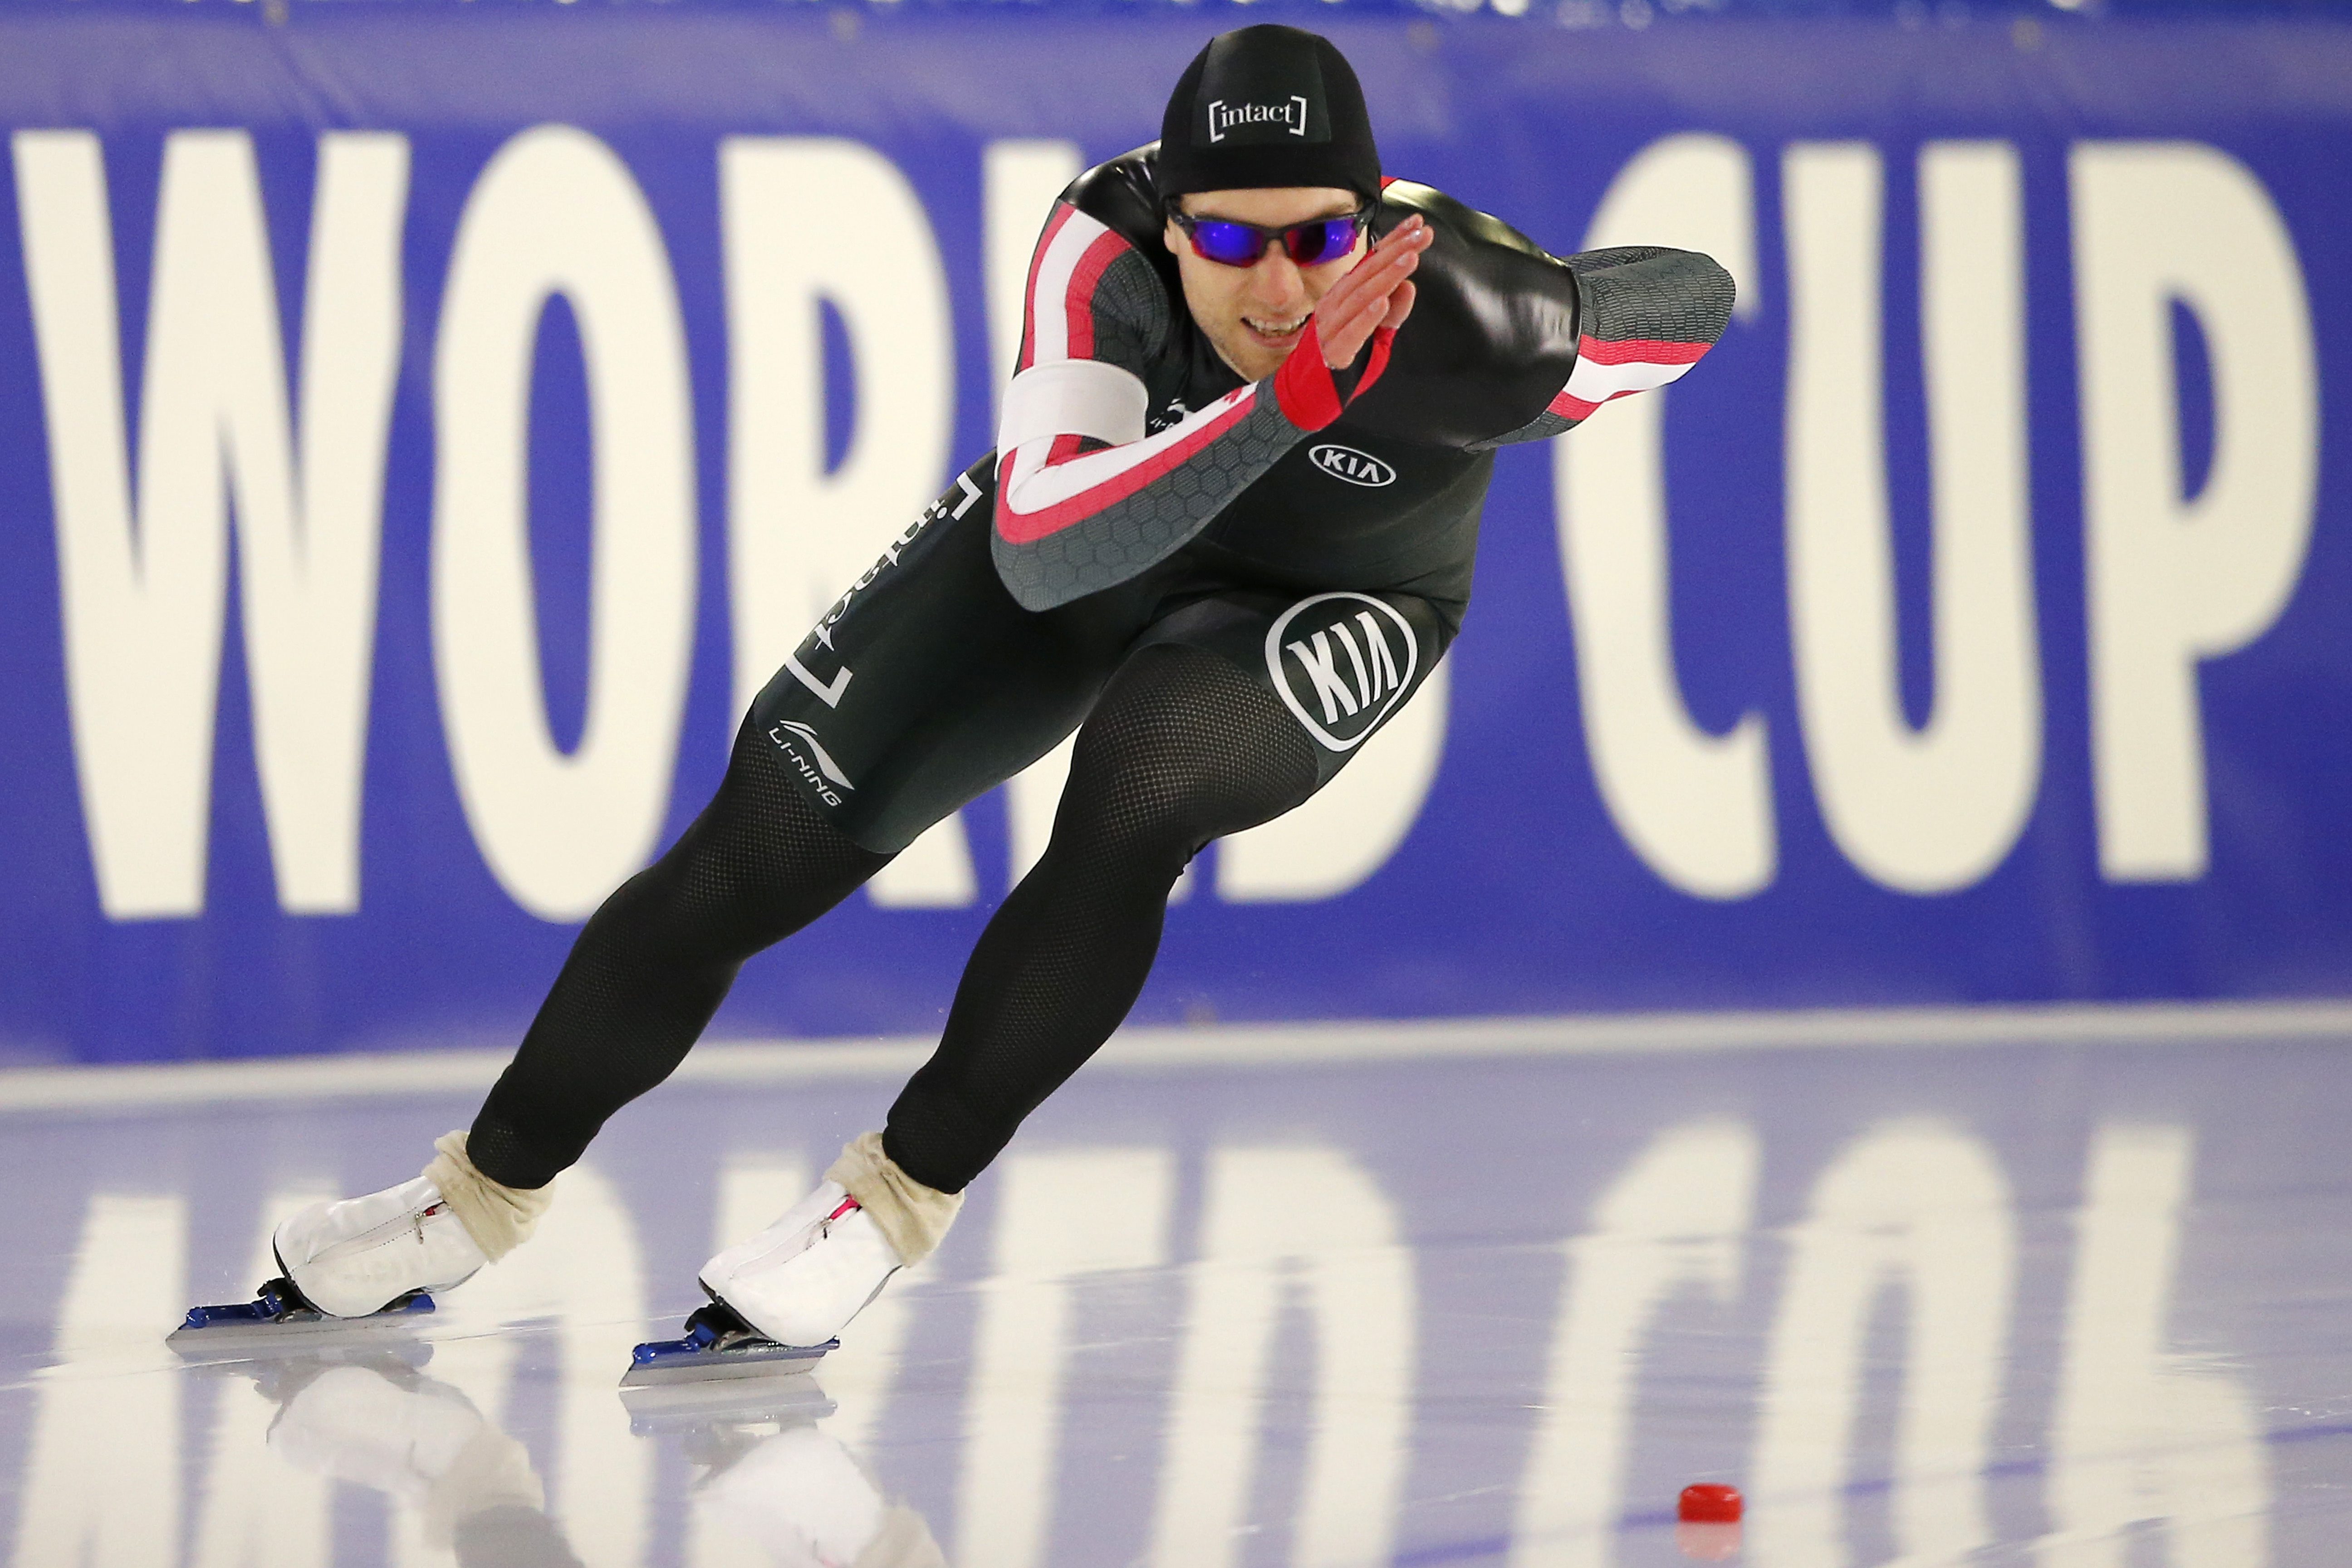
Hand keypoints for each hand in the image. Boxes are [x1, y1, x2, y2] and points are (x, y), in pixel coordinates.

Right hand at [1316, 215, 1429, 369]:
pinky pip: (1350, 332)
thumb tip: (1409, 286)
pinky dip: (1366, 317)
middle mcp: (1336, 306)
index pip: (1372, 263)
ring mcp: (1331, 327)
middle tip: (1421, 234)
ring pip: (1361, 297)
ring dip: (1387, 276)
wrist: (1302, 396)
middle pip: (1369, 273)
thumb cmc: (1339, 362)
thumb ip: (1392, 314)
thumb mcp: (1374, 337)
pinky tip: (1382, 302)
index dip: (1394, 242)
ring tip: (1411, 258)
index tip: (1417, 224)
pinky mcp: (1331, 353)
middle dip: (1397, 251)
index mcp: (1345, 297)